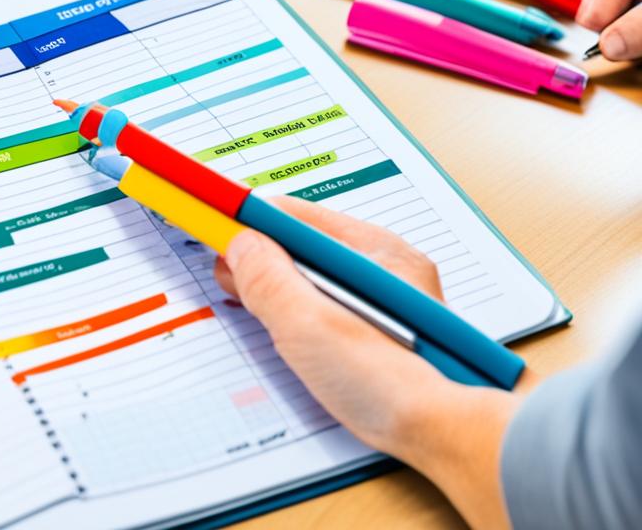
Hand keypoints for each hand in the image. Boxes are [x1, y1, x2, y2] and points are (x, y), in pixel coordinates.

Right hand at [214, 196, 534, 529]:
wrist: (440, 436)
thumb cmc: (388, 383)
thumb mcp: (311, 326)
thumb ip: (270, 281)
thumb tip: (241, 245)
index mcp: (374, 252)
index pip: (298, 216)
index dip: (250, 221)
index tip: (214, 224)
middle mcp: (381, 267)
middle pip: (303, 243)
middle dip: (257, 252)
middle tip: (221, 266)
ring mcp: (382, 298)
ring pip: (311, 272)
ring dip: (273, 280)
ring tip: (241, 292)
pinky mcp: (376, 328)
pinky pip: (324, 300)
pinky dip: (293, 304)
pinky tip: (277, 323)